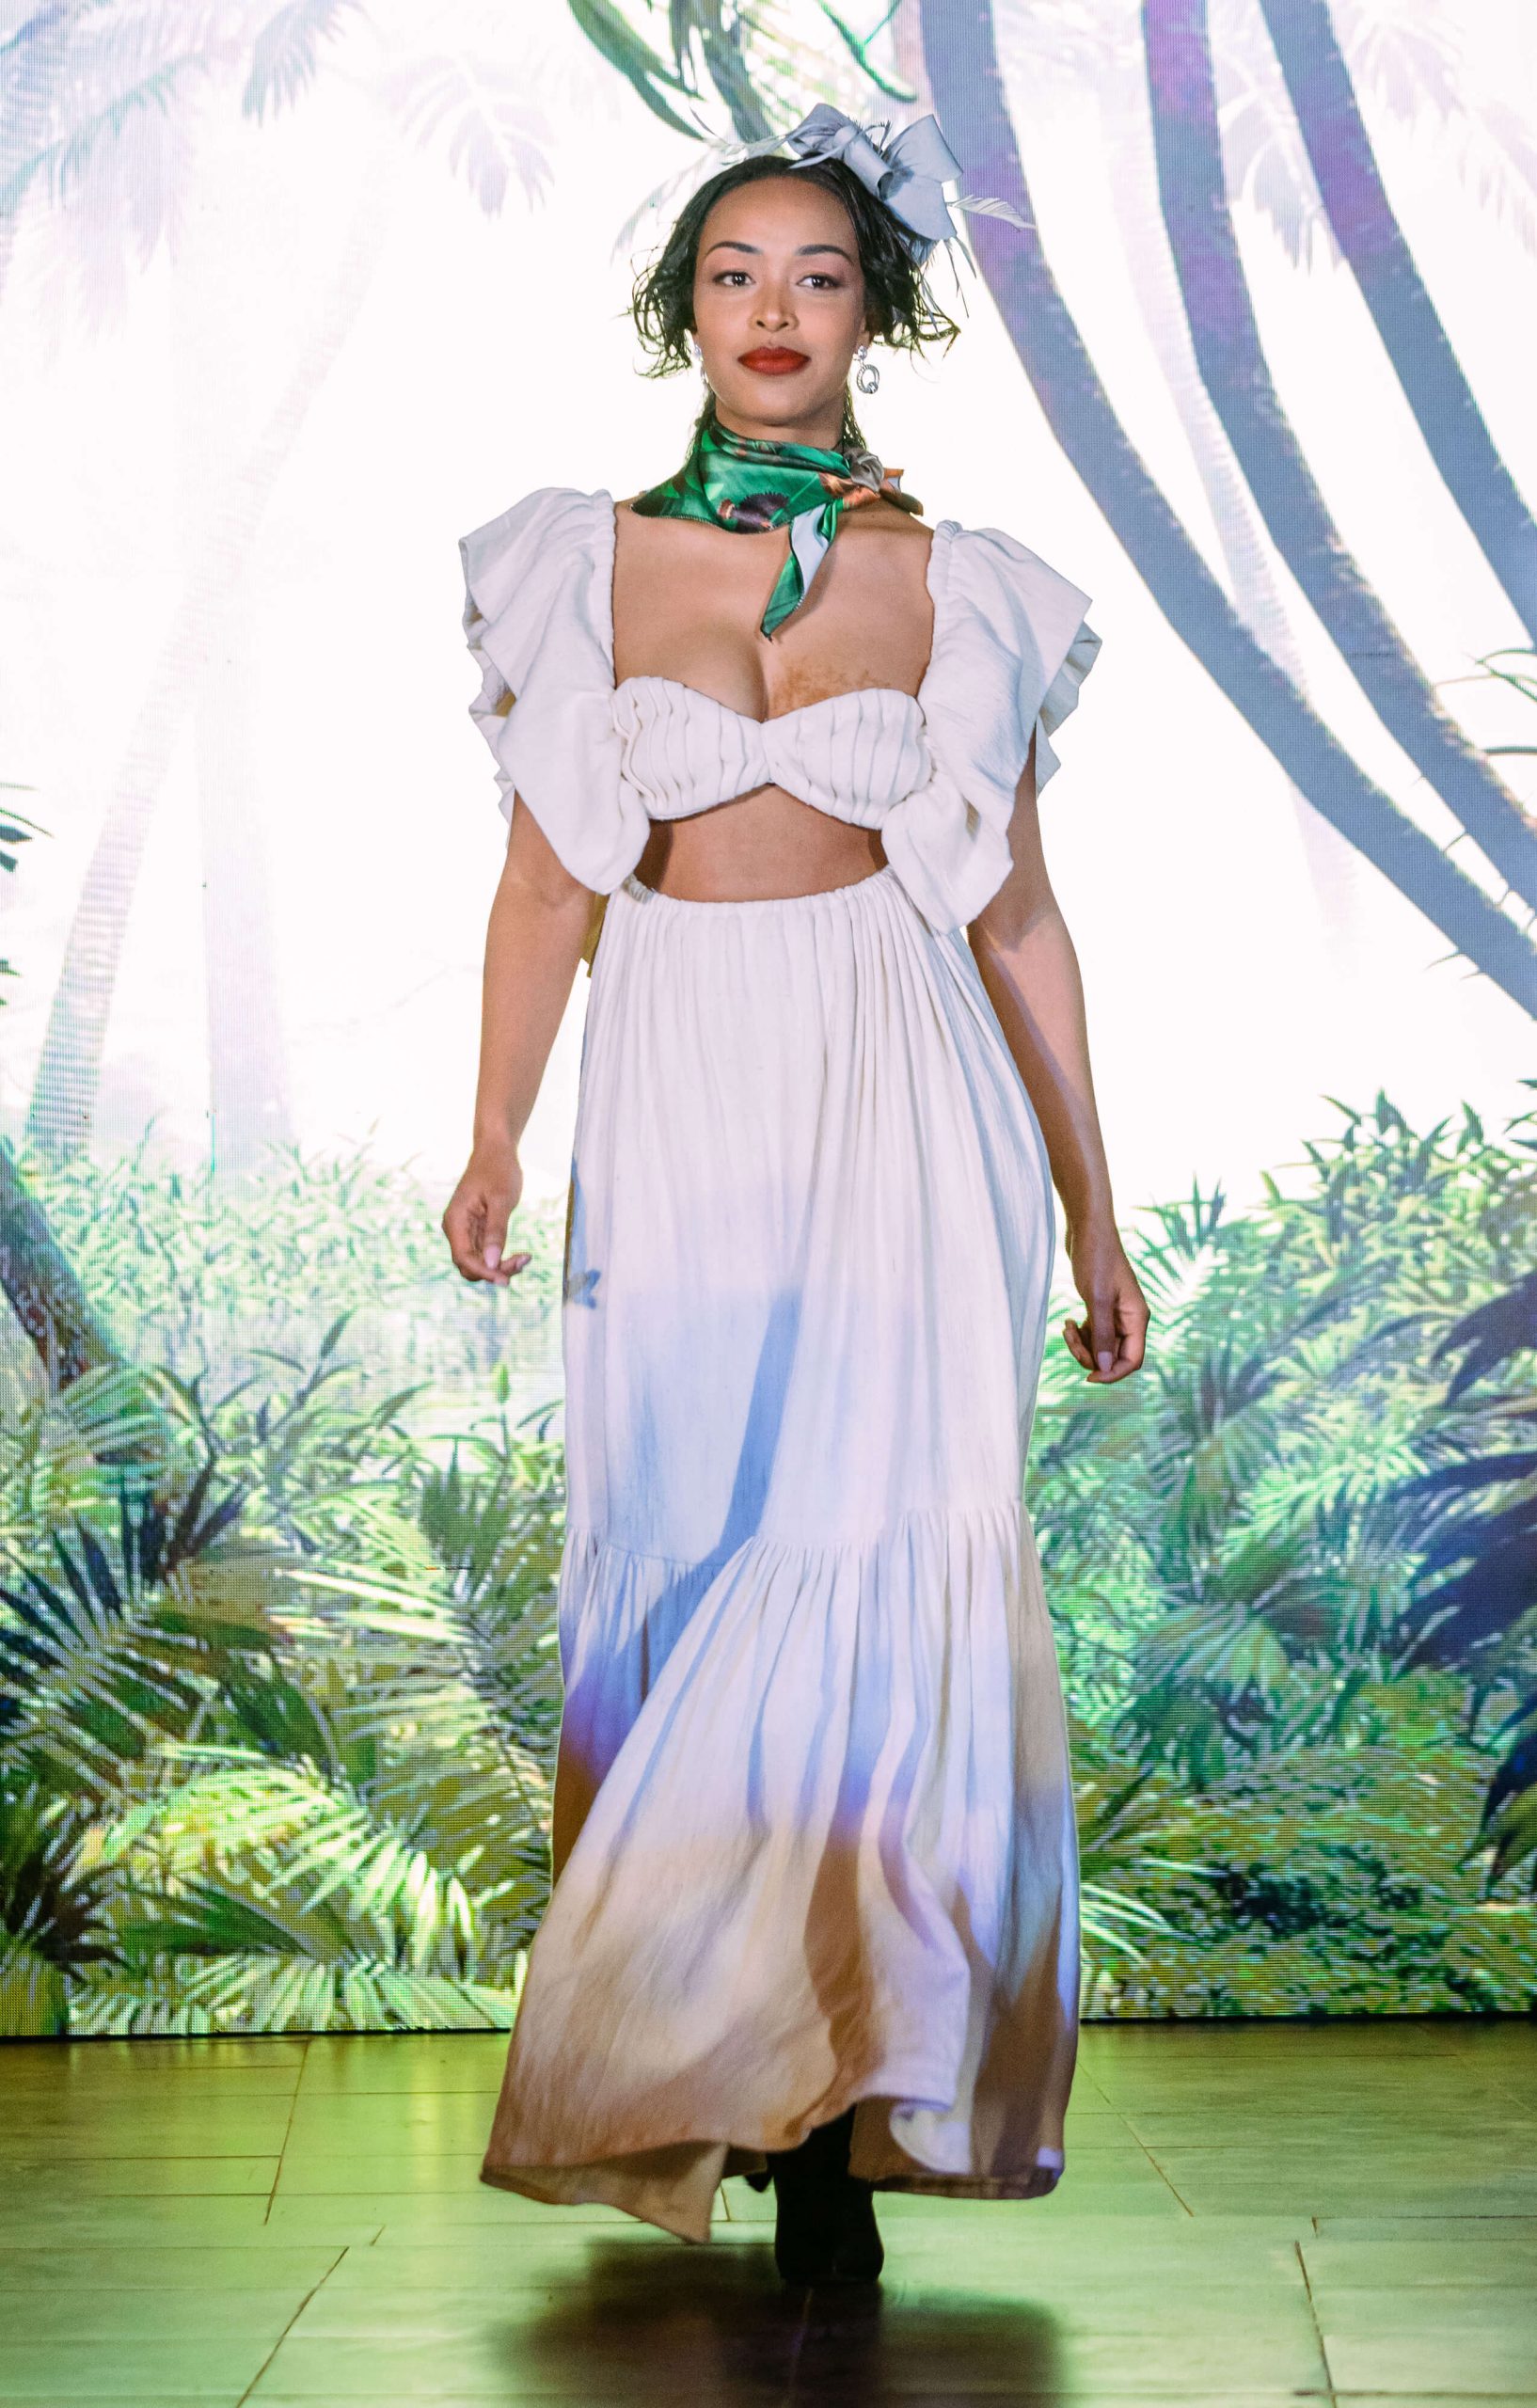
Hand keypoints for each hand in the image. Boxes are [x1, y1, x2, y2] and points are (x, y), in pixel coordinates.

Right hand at [442, 1144, 531, 1285]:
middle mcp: (456, 1229)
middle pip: (469, 1265)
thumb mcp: (501, 1200)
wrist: (495, 1151)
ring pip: (479, 1262)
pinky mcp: (477, 1231)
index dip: (484, 1272)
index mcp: (455, 1221)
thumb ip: (496, 1232)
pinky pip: (486, 1253)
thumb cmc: (498, 1170)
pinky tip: (522, 1255)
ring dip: (500, 1266)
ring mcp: (466, 1231)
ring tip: (525, 1259)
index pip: (463, 1258)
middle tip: (522, 1262)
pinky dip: (502, 1257)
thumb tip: (492, 1263)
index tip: (506, 1280)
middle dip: (494, 1270)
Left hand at [1061, 1215, 1148, 1383]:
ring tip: (1066, 1327)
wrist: (1087, 1229)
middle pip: (1113, 1357)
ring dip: (1081, 1345)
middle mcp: (1129, 1319)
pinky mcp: (1101, 1308)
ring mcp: (1115, 1314)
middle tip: (1069, 1338)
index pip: (1132, 1361)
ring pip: (1100, 1347)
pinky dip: (1078, 1334)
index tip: (1088, 1377)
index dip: (1112, 1374)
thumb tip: (1104, 1368)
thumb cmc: (1096, 1258)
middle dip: (1090, 1355)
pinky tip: (1067, 1322)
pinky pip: (1092, 1334)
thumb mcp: (1097, 1298)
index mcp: (1137, 1318)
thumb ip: (1102, 1334)